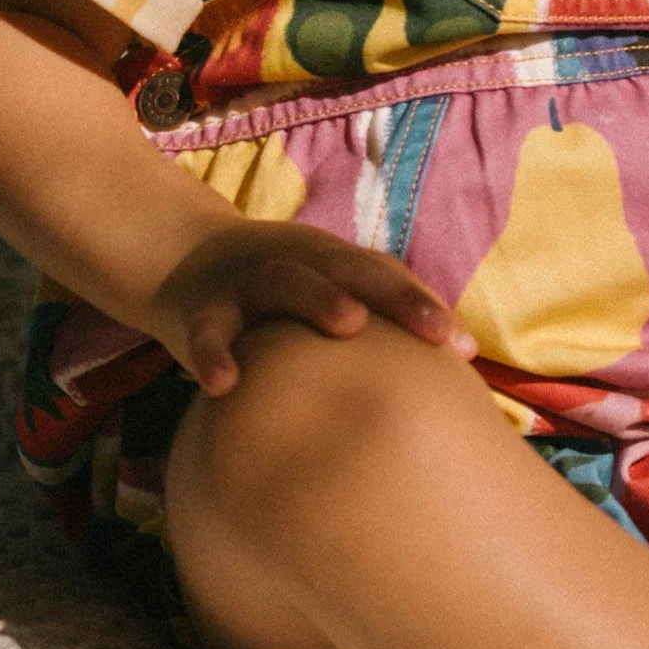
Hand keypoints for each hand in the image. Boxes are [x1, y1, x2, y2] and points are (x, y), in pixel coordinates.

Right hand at [152, 220, 477, 395]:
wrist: (184, 263)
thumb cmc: (278, 301)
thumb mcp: (323, 299)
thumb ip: (372, 334)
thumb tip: (444, 386)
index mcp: (333, 263)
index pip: (388, 280)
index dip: (425, 308)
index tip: (465, 349)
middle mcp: (298, 263)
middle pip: (351, 271)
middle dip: (394, 297)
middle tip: (430, 332)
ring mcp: (249, 281)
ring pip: (286, 281)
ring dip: (320, 297)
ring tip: (350, 325)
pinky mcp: (201, 308)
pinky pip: (208, 331)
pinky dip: (215, 353)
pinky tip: (225, 385)